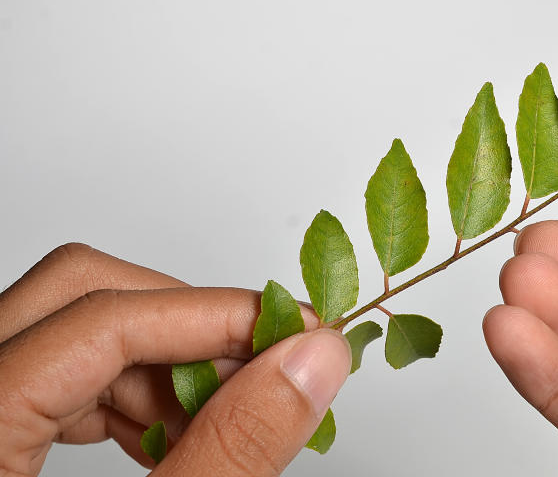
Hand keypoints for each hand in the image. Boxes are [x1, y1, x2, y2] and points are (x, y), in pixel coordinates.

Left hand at [0, 244, 351, 475]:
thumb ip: (228, 451)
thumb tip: (310, 366)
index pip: (99, 319)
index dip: (216, 317)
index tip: (296, 334)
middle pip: (78, 294)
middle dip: (188, 328)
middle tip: (264, 371)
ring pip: (72, 327)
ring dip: (166, 364)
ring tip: (225, 421)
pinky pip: (58, 371)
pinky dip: (131, 393)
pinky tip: (173, 438)